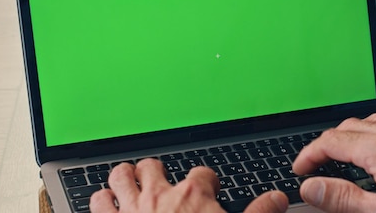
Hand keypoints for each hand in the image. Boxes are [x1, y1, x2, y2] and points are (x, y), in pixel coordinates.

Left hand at [90, 159, 288, 212]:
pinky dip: (101, 201)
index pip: (202, 174)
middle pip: (153, 167)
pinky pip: (98, 202)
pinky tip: (106, 204)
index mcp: (193, 195)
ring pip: (121, 176)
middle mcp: (160, 194)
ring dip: (124, 178)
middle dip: (156, 171)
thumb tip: (277, 199)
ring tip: (128, 182)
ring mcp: (132, 207)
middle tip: (161, 182)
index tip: (208, 189)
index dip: (206, 181)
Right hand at [292, 113, 375, 212]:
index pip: (332, 141)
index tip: (300, 168)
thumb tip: (311, 188)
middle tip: (316, 164)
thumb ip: (342, 198)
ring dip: (351, 135)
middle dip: (328, 143)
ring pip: (370, 121)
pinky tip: (375, 150)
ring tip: (341, 155)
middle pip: (348, 126)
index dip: (310, 154)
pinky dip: (374, 133)